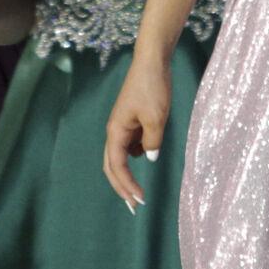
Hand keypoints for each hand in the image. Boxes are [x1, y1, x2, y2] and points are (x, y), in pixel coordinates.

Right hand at [104, 57, 170, 213]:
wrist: (153, 61)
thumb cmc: (153, 87)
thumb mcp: (157, 118)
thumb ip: (152, 141)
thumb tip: (149, 157)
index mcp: (116, 132)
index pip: (116, 167)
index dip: (126, 185)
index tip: (139, 200)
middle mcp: (115, 130)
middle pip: (112, 166)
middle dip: (121, 187)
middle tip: (134, 206)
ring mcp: (123, 124)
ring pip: (121, 155)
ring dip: (128, 172)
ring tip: (139, 188)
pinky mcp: (131, 118)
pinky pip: (131, 142)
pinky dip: (137, 152)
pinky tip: (148, 152)